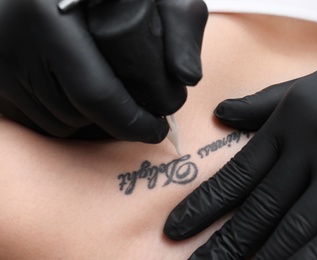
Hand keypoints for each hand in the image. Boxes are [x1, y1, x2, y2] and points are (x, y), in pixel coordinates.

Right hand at [0, 0, 206, 141]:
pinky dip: (66, 115)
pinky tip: (84, 97)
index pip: (95, 94)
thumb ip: (177, 22)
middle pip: (76, 114)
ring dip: (90, 121)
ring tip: (112, 100)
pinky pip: (35, 117)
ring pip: (56, 122)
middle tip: (140, 112)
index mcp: (48, 15)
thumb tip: (188, 76)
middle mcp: (12, 42)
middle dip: (115, 122)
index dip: (131, 121)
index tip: (156, 129)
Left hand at [164, 41, 316, 258]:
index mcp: (291, 119)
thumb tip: (221, 113)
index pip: (239, 171)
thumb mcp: (307, 86)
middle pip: (261, 203)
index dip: (205, 203)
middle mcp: (314, 143)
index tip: (176, 228)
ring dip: (261, 256)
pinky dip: (312, 258)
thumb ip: (263, 103)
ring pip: (296, 222)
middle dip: (225, 240)